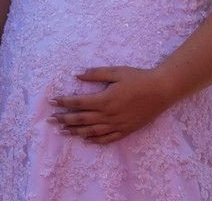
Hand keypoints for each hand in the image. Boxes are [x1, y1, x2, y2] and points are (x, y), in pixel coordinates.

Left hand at [51, 66, 171, 143]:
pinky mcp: (126, 131)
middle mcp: (109, 115)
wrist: (160, 91)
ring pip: (92, 131)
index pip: (78, 102)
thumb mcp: (116, 71)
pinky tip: (86, 139)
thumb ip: (95, 74)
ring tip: (63, 132)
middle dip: (64, 119)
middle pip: (82, 119)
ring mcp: (117, 125)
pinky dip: (95, 140)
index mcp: (105, 99)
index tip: (52, 102)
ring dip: (75, 132)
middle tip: (51, 120)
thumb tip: (76, 74)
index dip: (64, 102)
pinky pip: (107, 139)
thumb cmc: (137, 78)